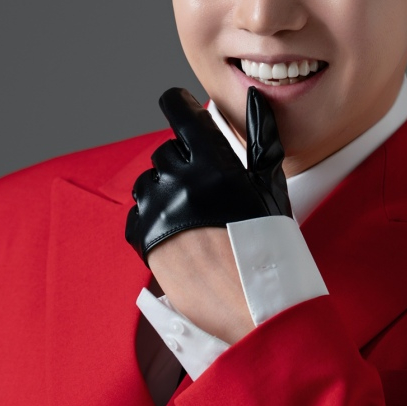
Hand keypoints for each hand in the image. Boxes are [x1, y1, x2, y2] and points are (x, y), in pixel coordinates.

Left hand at [125, 86, 291, 263]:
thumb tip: (255, 99)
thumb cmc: (266, 244)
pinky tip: (177, 233)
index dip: (180, 103)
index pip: (182, 113)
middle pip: (167, 150)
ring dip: (165, 190)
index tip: (181, 103)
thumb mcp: (270, 185)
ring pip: (148, 181)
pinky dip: (152, 219)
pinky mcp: (142, 238)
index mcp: (212, 165)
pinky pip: (136, 213)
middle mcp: (179, 183)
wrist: (252, 306)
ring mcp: (157, 211)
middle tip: (206, 188)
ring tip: (193, 215)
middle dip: (184, 161)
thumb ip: (262, 137)